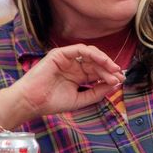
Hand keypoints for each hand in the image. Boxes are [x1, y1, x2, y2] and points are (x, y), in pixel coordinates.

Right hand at [0, 44, 125, 128]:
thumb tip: (114, 84)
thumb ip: (96, 92)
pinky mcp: (60, 54)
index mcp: (77, 76)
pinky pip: (79, 49)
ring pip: (90, 55)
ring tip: (113, 68)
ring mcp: (67, 59)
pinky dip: (92, 53)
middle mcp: (73, 65)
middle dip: (109, 69)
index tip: (120, 81)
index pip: (96, 72)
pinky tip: (101, 61)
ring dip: (103, 60)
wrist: (32, 102)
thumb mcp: (80, 99)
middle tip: (119, 76)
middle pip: (95, 63)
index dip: (109, 75)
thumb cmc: (52, 102)